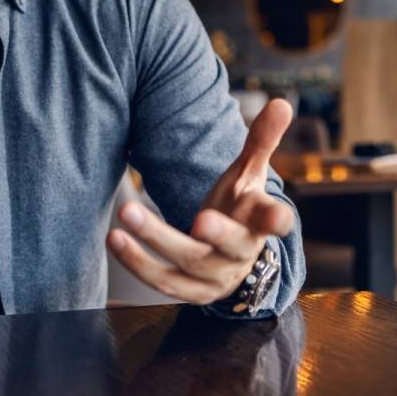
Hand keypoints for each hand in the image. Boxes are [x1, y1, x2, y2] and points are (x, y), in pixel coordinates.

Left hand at [107, 99, 294, 305]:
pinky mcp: (189, 292)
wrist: (230, 260)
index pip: (274, 221)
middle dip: (216, 233)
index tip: (278, 217)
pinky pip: (161, 280)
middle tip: (200, 219)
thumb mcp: (249, 174)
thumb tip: (281, 103)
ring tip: (126, 212)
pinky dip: (137, 261)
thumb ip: (261, 140)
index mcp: (259, 222)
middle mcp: (240, 253)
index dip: (277, 220)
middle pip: (230, 246)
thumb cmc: (239, 208)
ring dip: (155, 240)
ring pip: (186, 263)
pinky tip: (115, 238)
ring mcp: (214, 276)